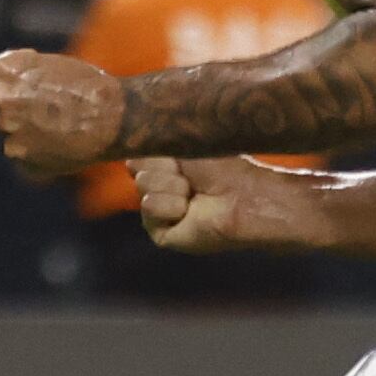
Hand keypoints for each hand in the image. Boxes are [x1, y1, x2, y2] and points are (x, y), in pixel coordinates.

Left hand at [0, 49, 128, 178]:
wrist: (116, 118)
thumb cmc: (91, 87)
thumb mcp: (52, 65)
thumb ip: (21, 74)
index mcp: (6, 70)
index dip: (13, 88)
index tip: (31, 95)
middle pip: (1, 109)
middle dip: (20, 113)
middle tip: (52, 116)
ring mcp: (7, 129)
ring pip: (12, 135)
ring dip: (30, 136)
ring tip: (62, 133)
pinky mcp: (19, 155)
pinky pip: (24, 158)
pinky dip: (39, 156)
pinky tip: (62, 148)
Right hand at [132, 155, 284, 253]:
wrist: (247, 196)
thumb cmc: (227, 168)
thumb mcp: (187, 144)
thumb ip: (155, 142)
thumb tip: (128, 149)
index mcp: (165, 166)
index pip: (138, 152)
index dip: (158, 150)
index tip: (183, 154)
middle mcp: (160, 188)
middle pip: (136, 167)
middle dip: (166, 166)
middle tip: (193, 178)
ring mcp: (160, 212)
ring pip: (142, 185)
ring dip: (173, 185)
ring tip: (195, 195)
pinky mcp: (161, 233)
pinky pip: (149, 207)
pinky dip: (171, 205)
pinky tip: (189, 211)